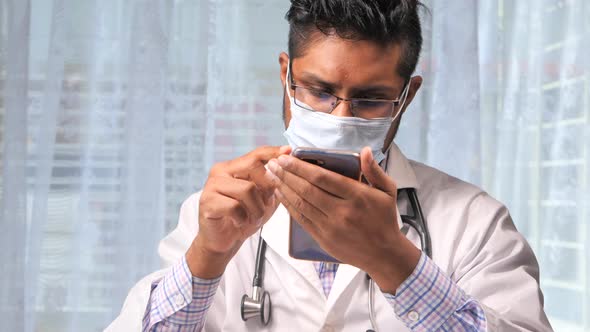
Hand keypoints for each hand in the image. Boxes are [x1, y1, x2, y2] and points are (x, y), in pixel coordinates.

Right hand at [186, 145, 291, 278]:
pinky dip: (243, 218)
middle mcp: (220, 171)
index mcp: (233, 167)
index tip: (288, 150)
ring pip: (247, 188)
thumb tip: (287, 167)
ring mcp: (212, 185)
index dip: (273, 152)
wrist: (225, 241)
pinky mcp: (207, 202)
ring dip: (256, 208)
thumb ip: (273, 183)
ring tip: (253, 218)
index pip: (256, 154)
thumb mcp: (264, 199)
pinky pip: (235, 206)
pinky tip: (240, 222)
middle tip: (266, 204)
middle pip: (253, 167)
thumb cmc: (244, 218)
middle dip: (267, 188)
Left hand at [267, 146, 419, 291]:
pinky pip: (302, 219)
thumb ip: (374, 170)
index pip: (323, 177)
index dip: (301, 166)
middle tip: (273, 163)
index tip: (286, 157)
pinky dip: (289, 206)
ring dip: (284, 188)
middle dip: (287, 174)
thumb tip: (364, 150)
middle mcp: (342, 211)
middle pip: (307, 189)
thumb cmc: (385, 220)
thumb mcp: (387, 191)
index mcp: (357, 196)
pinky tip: (281, 194)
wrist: (384, 255)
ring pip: (301, 203)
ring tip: (272, 175)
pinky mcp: (324, 239)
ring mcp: (331, 227)